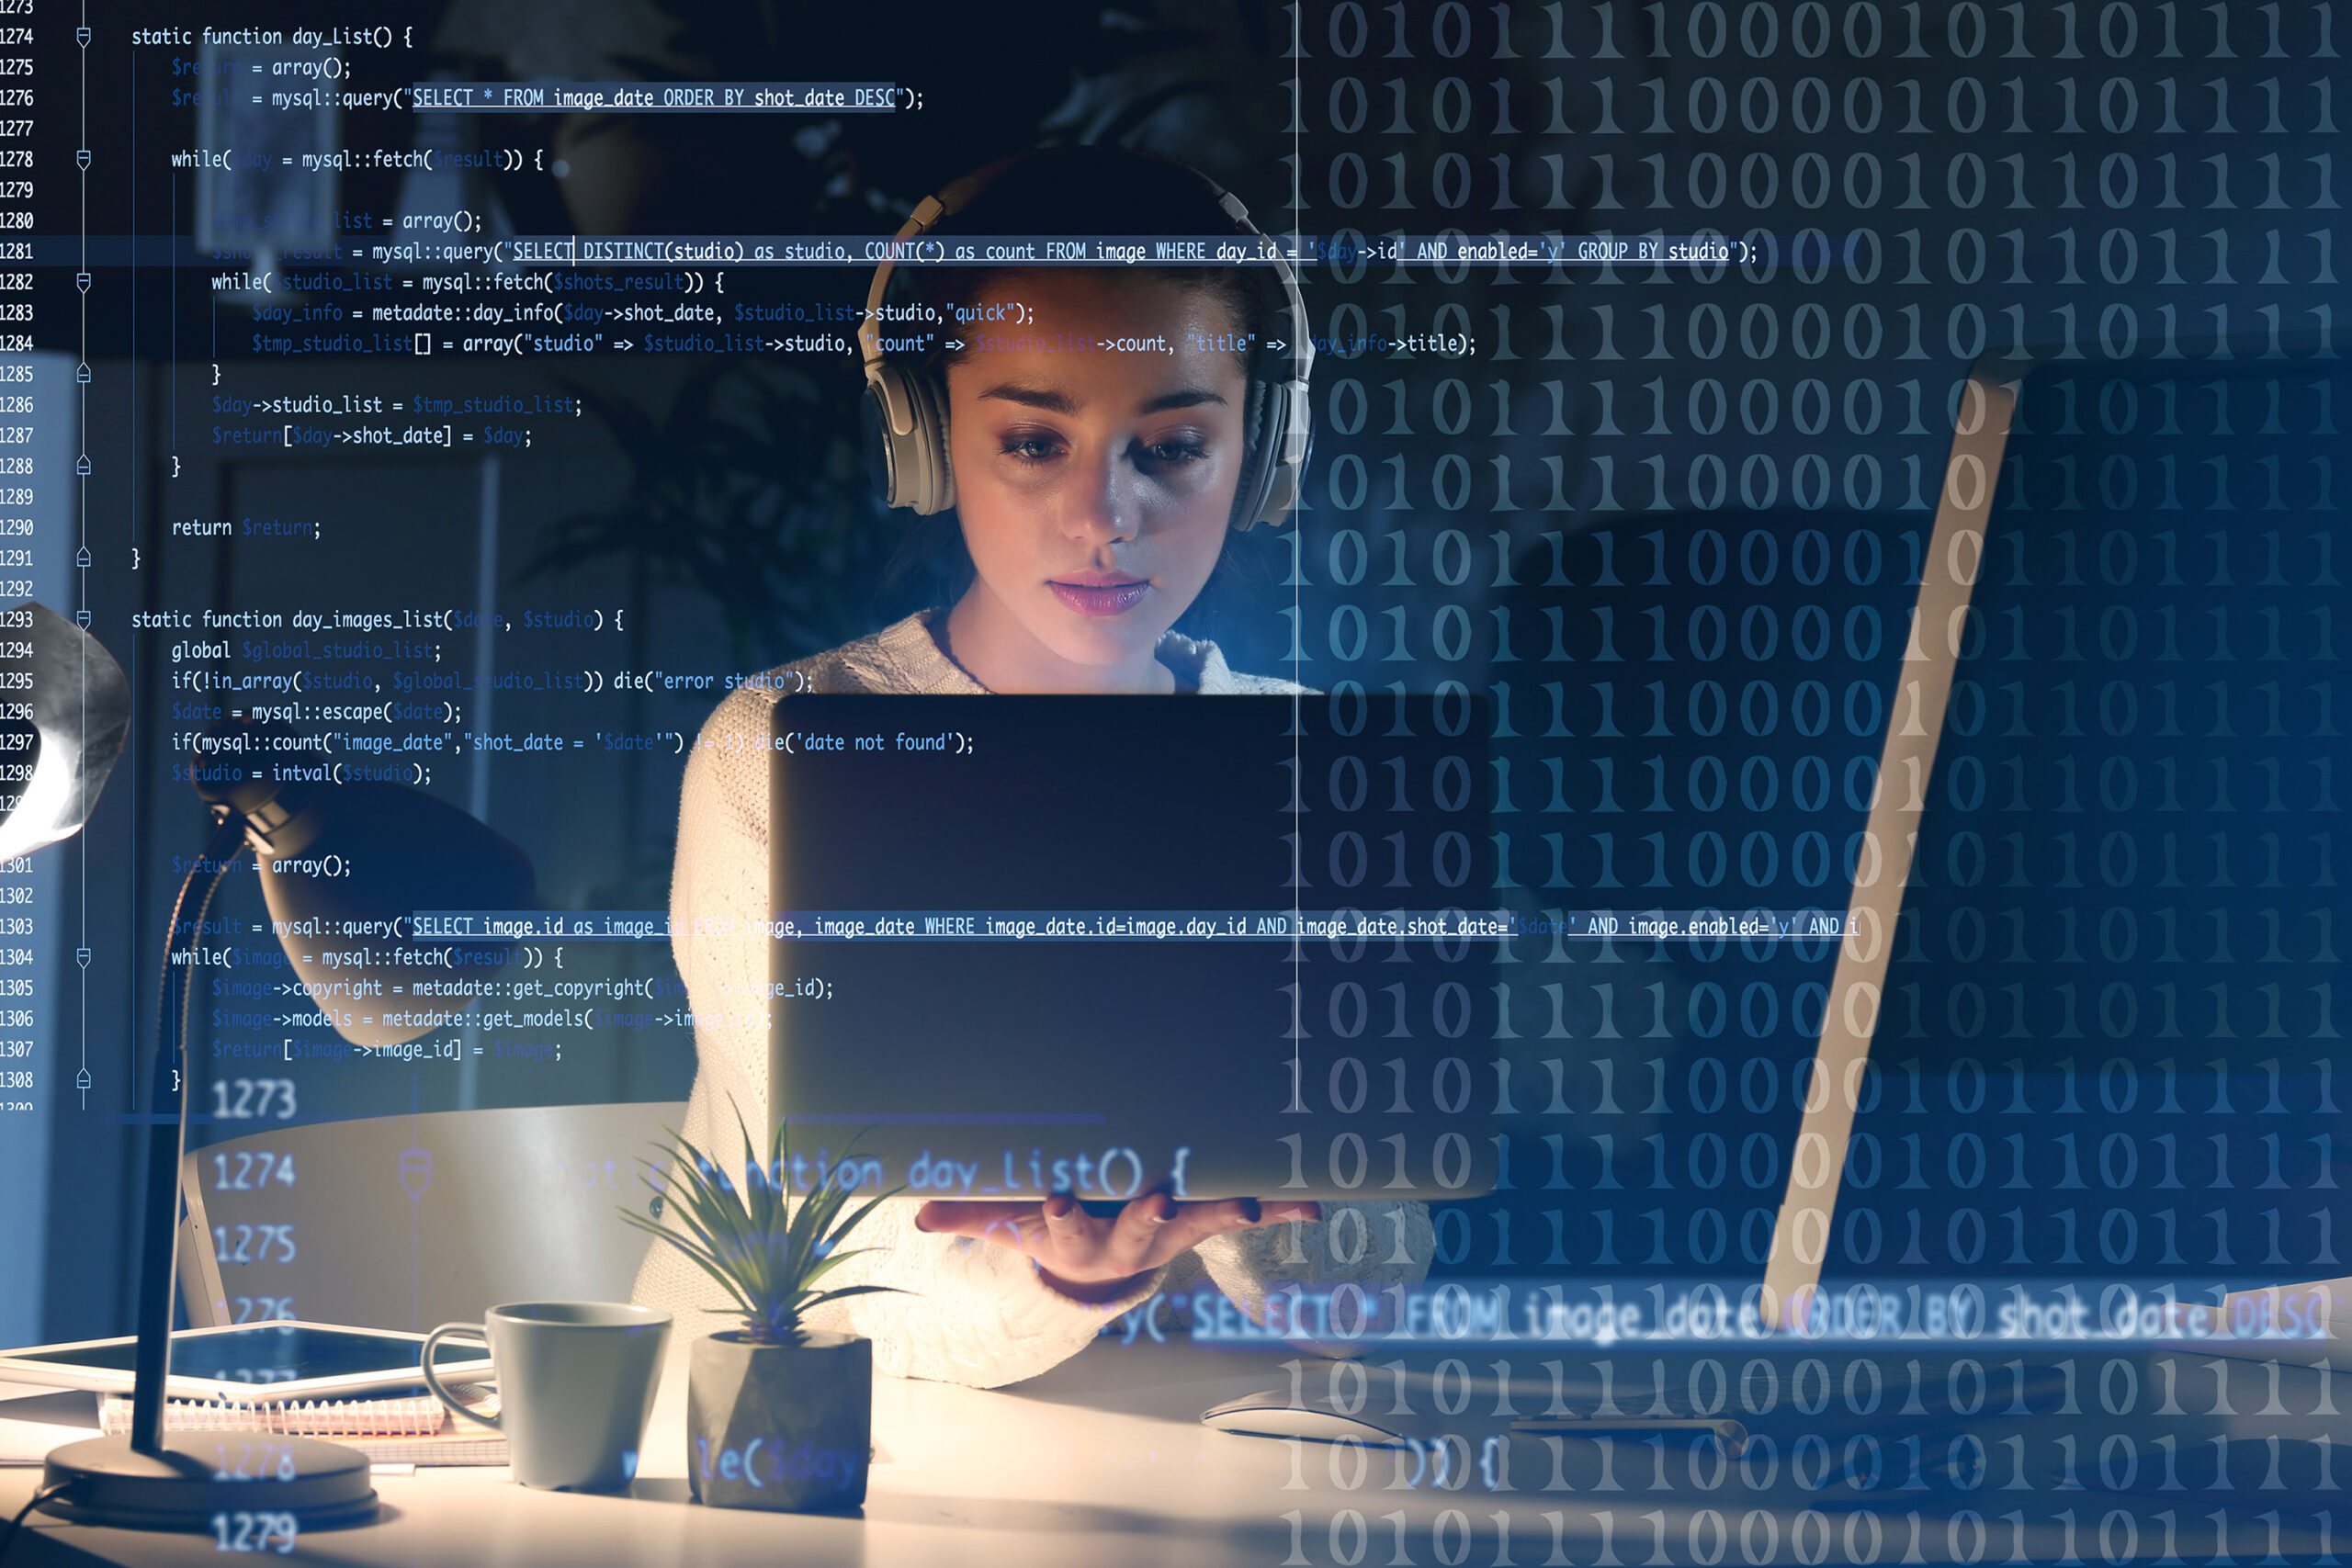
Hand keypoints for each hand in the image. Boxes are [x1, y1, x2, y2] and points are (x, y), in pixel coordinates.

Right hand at [913, 1191, 1322, 1303]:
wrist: (1096, 1269)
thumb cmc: (1051, 1227)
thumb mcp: (1009, 1223)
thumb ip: (969, 1214)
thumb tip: (917, 1218)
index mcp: (1074, 1234)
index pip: (1062, 1224)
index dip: (1060, 1213)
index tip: (1056, 1194)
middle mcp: (1125, 1236)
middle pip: (1135, 1227)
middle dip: (1145, 1211)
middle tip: (1157, 1191)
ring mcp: (1169, 1229)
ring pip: (1196, 1220)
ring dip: (1222, 1209)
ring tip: (1252, 1203)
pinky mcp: (1201, 1220)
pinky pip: (1241, 1214)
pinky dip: (1279, 1210)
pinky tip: (1313, 1207)